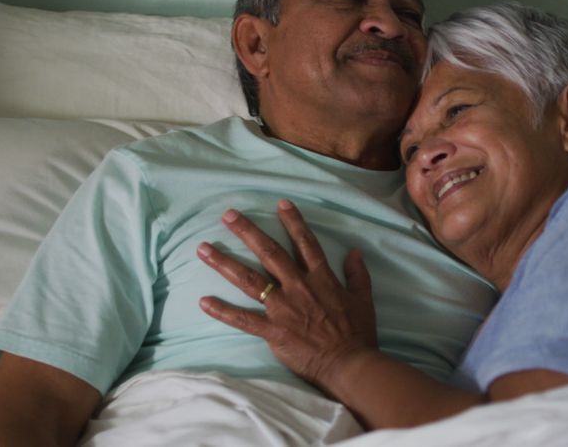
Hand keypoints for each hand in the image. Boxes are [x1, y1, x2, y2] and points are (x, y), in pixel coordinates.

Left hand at [197, 199, 377, 388]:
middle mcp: (298, 287)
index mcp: (321, 278)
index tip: (280, 203)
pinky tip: (204, 301)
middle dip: (247, 231)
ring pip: (249, 280)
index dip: (293, 222)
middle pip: (269, 252)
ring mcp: (283, 308)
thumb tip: (355, 252)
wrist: (350, 364)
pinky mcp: (273, 330)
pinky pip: (243, 319)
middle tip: (228, 214)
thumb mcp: (363, 299)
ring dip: (224, 263)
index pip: (304, 243)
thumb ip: (357, 274)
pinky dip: (223, 311)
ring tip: (203, 249)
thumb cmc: (358, 333)